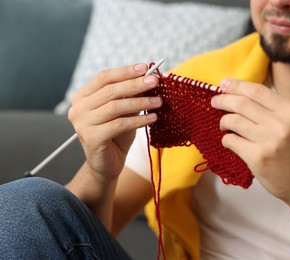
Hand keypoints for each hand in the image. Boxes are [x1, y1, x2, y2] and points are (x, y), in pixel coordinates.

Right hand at [68, 64, 161, 180]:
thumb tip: (149, 78)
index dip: (125, 71)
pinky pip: (119, 124)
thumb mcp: (124, 111)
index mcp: (82, 96)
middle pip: (110, 90)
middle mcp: (78, 108)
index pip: (104, 77)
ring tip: (159, 102)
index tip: (145, 68)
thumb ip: (130, 95)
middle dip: (135, 84)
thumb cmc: (116, 135)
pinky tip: (153, 118)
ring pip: (115, 107)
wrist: (107, 164)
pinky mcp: (92, 138)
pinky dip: (139, 120)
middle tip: (155, 82)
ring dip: (140, 102)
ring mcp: (82, 123)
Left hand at [211, 78, 289, 205]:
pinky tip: (230, 141)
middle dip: (223, 100)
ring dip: (224, 121)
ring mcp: (269, 141)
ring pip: (233, 120)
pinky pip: (231, 140)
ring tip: (224, 125)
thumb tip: (242, 95)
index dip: (237, 85)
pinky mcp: (257, 157)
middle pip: (242, 103)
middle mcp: (282, 124)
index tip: (224, 84)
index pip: (258, 91)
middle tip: (215, 102)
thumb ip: (274, 110)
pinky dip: (227, 139)